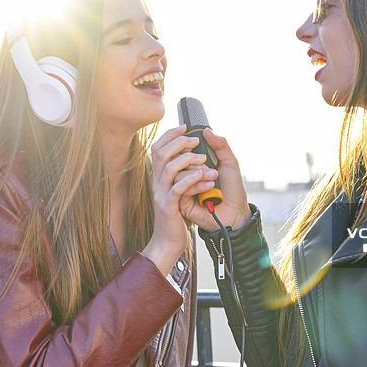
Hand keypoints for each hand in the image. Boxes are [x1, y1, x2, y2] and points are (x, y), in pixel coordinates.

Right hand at [143, 125, 218, 274]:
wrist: (183, 240)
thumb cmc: (193, 212)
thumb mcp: (196, 184)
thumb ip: (197, 163)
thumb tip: (203, 137)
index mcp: (164, 177)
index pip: (159, 149)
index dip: (170, 135)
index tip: (185, 126)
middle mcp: (160, 183)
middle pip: (161, 154)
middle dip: (179, 143)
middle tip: (196, 142)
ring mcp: (163, 195)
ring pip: (169, 168)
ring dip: (189, 161)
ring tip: (206, 163)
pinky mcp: (169, 207)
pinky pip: (177, 189)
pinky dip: (191, 180)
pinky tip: (204, 177)